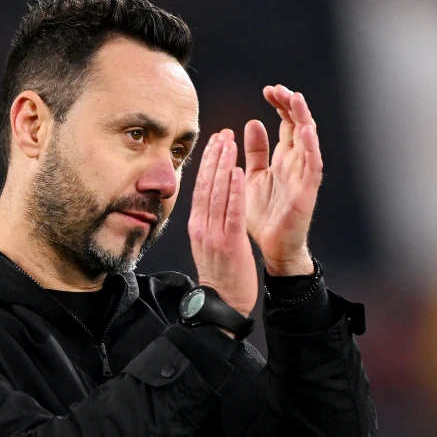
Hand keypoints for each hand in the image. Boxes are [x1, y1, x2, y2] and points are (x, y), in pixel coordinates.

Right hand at [188, 132, 258, 317]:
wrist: (220, 304)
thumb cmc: (219, 277)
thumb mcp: (207, 245)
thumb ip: (208, 222)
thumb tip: (210, 203)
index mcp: (197, 226)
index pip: (200, 188)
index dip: (207, 164)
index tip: (214, 143)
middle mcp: (201, 226)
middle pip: (206, 185)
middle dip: (214, 156)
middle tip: (222, 133)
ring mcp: (213, 234)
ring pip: (217, 193)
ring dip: (223, 165)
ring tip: (229, 142)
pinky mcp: (229, 242)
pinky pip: (232, 212)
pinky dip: (234, 190)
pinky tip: (238, 172)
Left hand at [243, 85, 322, 275]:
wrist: (271, 247)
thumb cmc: (263, 215)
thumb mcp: (252, 176)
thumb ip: (255, 152)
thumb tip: (251, 123)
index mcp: (283, 158)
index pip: (287, 123)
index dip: (280, 105)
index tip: (268, 90)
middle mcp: (296, 163)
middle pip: (300, 125)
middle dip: (291, 105)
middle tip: (278, 89)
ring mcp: (303, 176)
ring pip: (309, 141)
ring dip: (303, 118)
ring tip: (295, 99)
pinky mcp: (307, 192)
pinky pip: (312, 166)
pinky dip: (310, 148)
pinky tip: (305, 131)